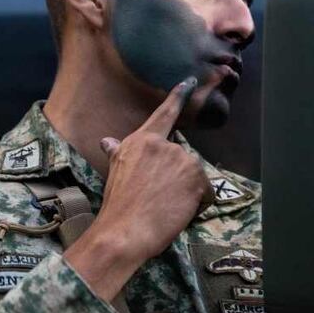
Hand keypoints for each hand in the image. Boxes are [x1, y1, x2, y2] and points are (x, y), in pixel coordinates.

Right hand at [63, 77, 213, 300]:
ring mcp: (181, 159)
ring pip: (194, 177)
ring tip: (165, 207)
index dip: (178, 96)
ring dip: (187, 193)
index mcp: (141, 141)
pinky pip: (206, 194)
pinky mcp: (196, 177)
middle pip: (182, 159)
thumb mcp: (115, 173)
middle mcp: (163, 145)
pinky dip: (198, 205)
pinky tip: (178, 213)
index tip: (190, 82)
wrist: (124, 230)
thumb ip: (118, 153)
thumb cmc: (117, 206)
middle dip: (176, 179)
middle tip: (157, 199)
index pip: (164, 114)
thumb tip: (107, 141)